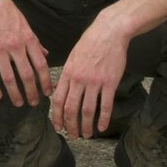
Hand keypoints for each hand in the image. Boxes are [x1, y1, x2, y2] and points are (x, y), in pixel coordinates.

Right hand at [0, 0, 50, 106]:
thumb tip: (45, 54)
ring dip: (15, 93)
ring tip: (19, 103)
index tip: (48, 92)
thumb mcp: (25, 23)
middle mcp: (15, 46)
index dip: (45, 81)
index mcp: (28, 39)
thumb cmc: (6, 9)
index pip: (41, 65)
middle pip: (27, 75)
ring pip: (8, 77)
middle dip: (32, 92)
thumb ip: (35, 41)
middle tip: (34, 103)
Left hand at [51, 12, 129, 137]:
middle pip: (71, 108)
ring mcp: (94, 82)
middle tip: (73, 135)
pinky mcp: (110, 82)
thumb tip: (61, 90)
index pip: (58, 100)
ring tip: (86, 135)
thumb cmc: (90, 43)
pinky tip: (102, 127)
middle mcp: (79, 79)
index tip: (58, 126)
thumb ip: (67, 75)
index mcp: (68, 73)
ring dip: (86, 126)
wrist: (109, 32)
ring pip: (87, 110)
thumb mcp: (72, 57)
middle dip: (70, 125)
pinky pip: (105, 105)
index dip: (57, 116)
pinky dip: (103, 119)